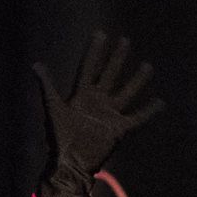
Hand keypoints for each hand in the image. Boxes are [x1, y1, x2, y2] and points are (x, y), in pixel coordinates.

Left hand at [31, 32, 163, 196]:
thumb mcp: (53, 107)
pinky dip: (149, 110)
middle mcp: (97, 101)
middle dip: (117, 58)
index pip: (90, 67)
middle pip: (110, 75)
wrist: (69, 163)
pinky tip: (160, 101)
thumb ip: (47, 85)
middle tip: (125, 40)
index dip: (95, 51)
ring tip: (148, 66)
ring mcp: (109, 114)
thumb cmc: (58, 138)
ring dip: (137, 80)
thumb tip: (36, 64)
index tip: (101, 33)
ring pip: (126, 92)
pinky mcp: (119, 129)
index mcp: (82, 95)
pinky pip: (137, 117)